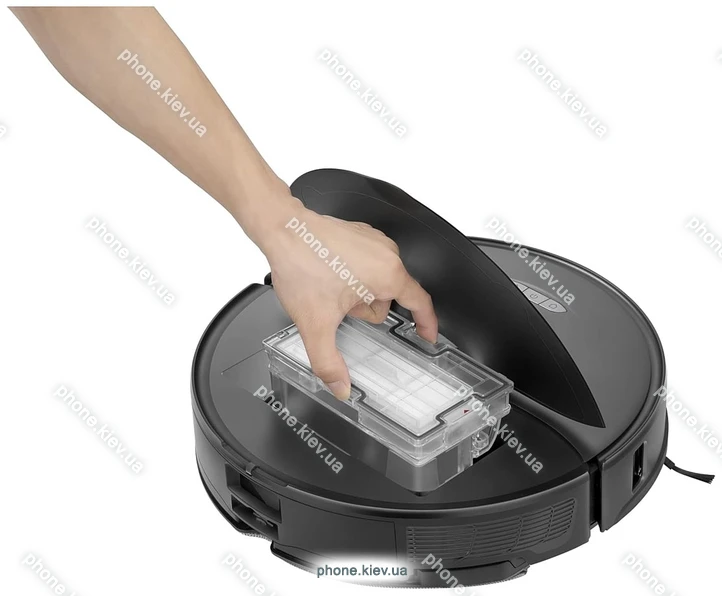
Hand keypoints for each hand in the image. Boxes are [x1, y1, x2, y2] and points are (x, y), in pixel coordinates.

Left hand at [251, 188, 437, 399]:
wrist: (283, 230)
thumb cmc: (302, 264)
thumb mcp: (316, 324)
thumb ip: (328, 362)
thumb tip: (340, 386)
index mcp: (387, 274)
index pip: (420, 303)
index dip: (426, 323)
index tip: (428, 334)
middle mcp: (386, 254)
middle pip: (389, 296)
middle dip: (365, 308)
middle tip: (339, 306)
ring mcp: (374, 241)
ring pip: (376, 280)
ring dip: (357, 291)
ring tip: (331, 287)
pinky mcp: (361, 233)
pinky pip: (366, 263)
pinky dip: (351, 274)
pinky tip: (329, 274)